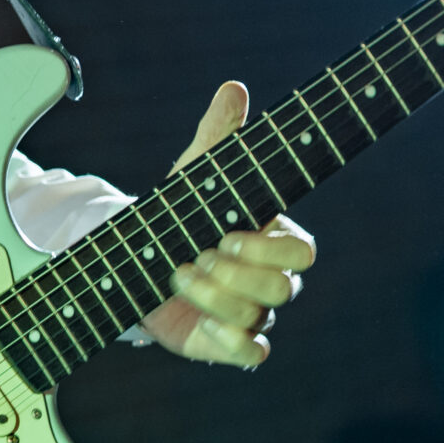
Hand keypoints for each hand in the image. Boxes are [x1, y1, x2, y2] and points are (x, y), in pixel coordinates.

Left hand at [140, 81, 316, 367]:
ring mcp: (254, 314)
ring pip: (257, 317)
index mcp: (274, 240)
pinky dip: (230, 340)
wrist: (141, 259)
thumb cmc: (181, 213)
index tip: (228, 234)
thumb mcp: (196, 176)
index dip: (267, 249)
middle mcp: (272, 281)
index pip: (302, 253)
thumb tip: (234, 88)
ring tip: (177, 273)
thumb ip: (218, 136)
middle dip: (234, 274)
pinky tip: (202, 323)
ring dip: (212, 296)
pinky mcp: (230, 343)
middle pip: (282, 290)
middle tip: (197, 254)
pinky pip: (252, 354)